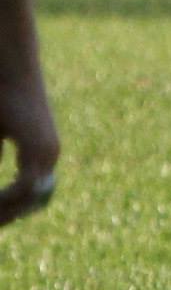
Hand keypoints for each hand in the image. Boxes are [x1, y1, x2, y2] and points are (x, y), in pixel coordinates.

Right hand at [0, 84, 57, 227]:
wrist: (10, 70)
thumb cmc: (0, 97)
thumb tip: (1, 180)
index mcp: (39, 153)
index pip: (30, 194)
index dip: (11, 210)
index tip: (1, 219)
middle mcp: (48, 154)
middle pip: (33, 201)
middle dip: (8, 215)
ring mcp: (46, 151)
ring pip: (31, 197)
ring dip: (6, 209)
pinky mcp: (39, 146)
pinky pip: (26, 185)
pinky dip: (7, 197)